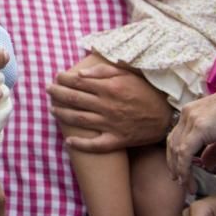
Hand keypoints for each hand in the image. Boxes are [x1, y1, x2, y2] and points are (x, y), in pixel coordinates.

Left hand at [47, 61, 170, 151]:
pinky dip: (81, 144)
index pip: (78, 82)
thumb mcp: (128, 74)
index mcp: (109, 88)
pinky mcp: (117, 140)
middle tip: (48, 90)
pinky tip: (68, 142)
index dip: (63, 79)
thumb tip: (80, 73)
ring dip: (62, 115)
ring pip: (79, 120)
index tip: (56, 77)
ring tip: (52, 110)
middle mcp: (107, 106)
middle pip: (74, 99)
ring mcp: (111, 124)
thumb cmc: (146, 92)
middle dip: (57, 94)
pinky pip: (95, 145)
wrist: (167, 117)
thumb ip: (103, 71)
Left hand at [167, 79, 215, 183]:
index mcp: (192, 113)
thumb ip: (215, 150)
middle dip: (175, 165)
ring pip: (176, 149)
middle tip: (180, 183)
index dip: (176, 157)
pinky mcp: (199, 126)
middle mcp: (187, 114)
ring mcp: (191, 118)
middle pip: (173, 143)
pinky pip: (185, 151)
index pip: (177, 138)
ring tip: (186, 186)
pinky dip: (183, 167)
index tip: (179, 174)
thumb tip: (205, 164)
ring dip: (179, 170)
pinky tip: (187, 179)